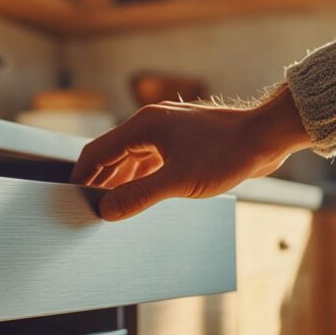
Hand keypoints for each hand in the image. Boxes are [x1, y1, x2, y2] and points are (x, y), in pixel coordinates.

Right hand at [71, 83, 311, 220]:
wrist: (265, 138)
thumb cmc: (227, 153)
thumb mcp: (178, 181)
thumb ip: (138, 196)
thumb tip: (106, 210)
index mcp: (143, 126)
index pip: (97, 152)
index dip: (81, 175)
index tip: (70, 195)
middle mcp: (150, 124)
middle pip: (111, 154)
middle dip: (97, 180)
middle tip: (86, 205)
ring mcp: (166, 132)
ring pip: (130, 159)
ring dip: (119, 181)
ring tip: (108, 205)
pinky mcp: (180, 141)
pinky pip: (148, 160)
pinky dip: (139, 178)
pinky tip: (138, 195)